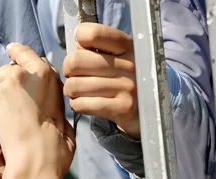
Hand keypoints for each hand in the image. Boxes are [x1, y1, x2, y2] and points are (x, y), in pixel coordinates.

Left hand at [0, 43, 74, 177]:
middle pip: (14, 65)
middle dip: (15, 77)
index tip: (14, 54)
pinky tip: (7, 114)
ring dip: (5, 87)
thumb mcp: (63, 114)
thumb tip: (44, 94)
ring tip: (15, 108)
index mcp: (49, 75)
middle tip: (22, 98)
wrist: (36, 154)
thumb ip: (52, 95)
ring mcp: (11, 81)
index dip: (20, 55)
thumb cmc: (55, 141)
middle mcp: (30, 72)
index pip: (28, 53)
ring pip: (2, 76)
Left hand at [63, 23, 139, 137]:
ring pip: (76, 85)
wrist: (147, 108)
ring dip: (70, 90)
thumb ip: (95, 47)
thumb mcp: (117, 57)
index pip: (91, 33)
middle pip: (77, 61)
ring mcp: (128, 87)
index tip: (81, 52)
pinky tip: (83, 103)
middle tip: (73, 76)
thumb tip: (75, 46)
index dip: (78, 41)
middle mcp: (129, 64)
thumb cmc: (123, 80)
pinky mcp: (123, 108)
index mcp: (127, 45)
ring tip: (77, 92)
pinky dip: (76, 105)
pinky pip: (83, 104)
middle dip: (68, 70)